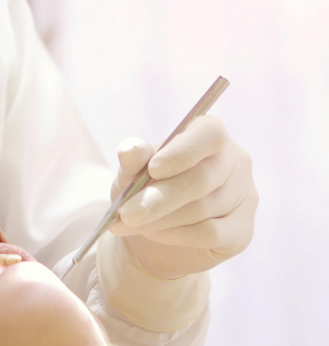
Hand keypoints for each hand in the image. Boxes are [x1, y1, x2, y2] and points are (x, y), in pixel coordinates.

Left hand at [109, 116, 258, 279]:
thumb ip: (132, 161)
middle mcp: (235, 162)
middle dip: (159, 198)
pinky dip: (178, 235)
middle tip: (126, 213)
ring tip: (131, 223)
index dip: (183, 151)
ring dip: (161, 219)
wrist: (152, 238)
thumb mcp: (130, 175)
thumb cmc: (144, 192)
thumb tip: (130, 150)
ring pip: (203, 208)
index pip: (210, 134)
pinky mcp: (243, 230)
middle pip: (202, 178)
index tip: (153, 169)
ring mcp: (245, 196)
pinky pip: (212, 233)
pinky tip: (155, 234)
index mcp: (209, 135)